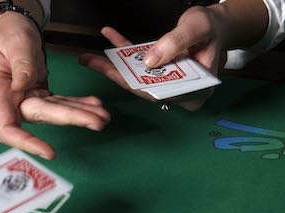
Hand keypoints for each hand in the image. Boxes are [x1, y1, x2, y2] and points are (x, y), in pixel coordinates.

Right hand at [0, 12, 109, 159]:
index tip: (50, 151)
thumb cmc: (7, 34)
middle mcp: (11, 102)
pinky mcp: (41, 95)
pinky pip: (61, 102)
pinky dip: (78, 104)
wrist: (13, 27)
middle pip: (41, 118)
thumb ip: (19, 64)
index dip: (26, 143)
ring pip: (55, 112)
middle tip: (97, 121)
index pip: (7, 128)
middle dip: (70, 119)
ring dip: (80, 114)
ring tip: (103, 115)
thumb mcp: (13, 43)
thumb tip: (22, 86)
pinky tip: (95, 104)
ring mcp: (28, 100)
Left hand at [80, 6, 227, 110]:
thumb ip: (175, 44)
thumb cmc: (213, 29)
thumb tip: (150, 61)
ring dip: (114, 64)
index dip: (131, 84)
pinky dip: (125, 51)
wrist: (219, 26)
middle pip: (142, 85)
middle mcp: (178, 92)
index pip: (157, 92)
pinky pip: (140, 64)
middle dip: (114, 74)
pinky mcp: (162, 72)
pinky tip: (110, 36)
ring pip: (138, 76)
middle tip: (88, 61)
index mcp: (193, 91)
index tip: (109, 72)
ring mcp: (169, 83)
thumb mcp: (197, 29)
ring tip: (89, 56)